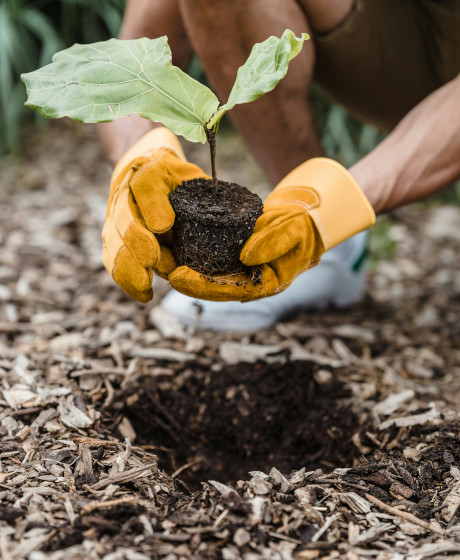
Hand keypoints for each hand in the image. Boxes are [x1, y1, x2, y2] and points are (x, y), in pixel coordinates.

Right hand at [102, 127, 206, 301]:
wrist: (145, 165)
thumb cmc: (173, 176)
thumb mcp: (184, 175)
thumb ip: (182, 196)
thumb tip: (163, 227)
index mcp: (144, 172)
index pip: (145, 183)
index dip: (152, 205)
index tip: (163, 225)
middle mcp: (123, 194)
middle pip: (124, 219)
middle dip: (136, 242)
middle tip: (151, 261)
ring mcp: (115, 217)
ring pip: (115, 243)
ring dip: (128, 265)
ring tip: (145, 287)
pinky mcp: (113, 237)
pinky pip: (113, 259)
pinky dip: (125, 278)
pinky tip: (142, 294)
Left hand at [169, 158, 375, 300]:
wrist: (304, 221)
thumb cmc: (303, 228)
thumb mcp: (294, 231)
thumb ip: (274, 242)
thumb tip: (246, 257)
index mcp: (262, 283)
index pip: (227, 291)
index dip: (200, 287)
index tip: (177, 277)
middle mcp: (246, 282)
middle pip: (208, 286)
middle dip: (182, 279)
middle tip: (157, 266)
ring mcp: (237, 271)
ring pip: (203, 274)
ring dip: (180, 267)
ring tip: (156, 256)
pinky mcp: (230, 256)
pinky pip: (206, 258)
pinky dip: (188, 253)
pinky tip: (170, 244)